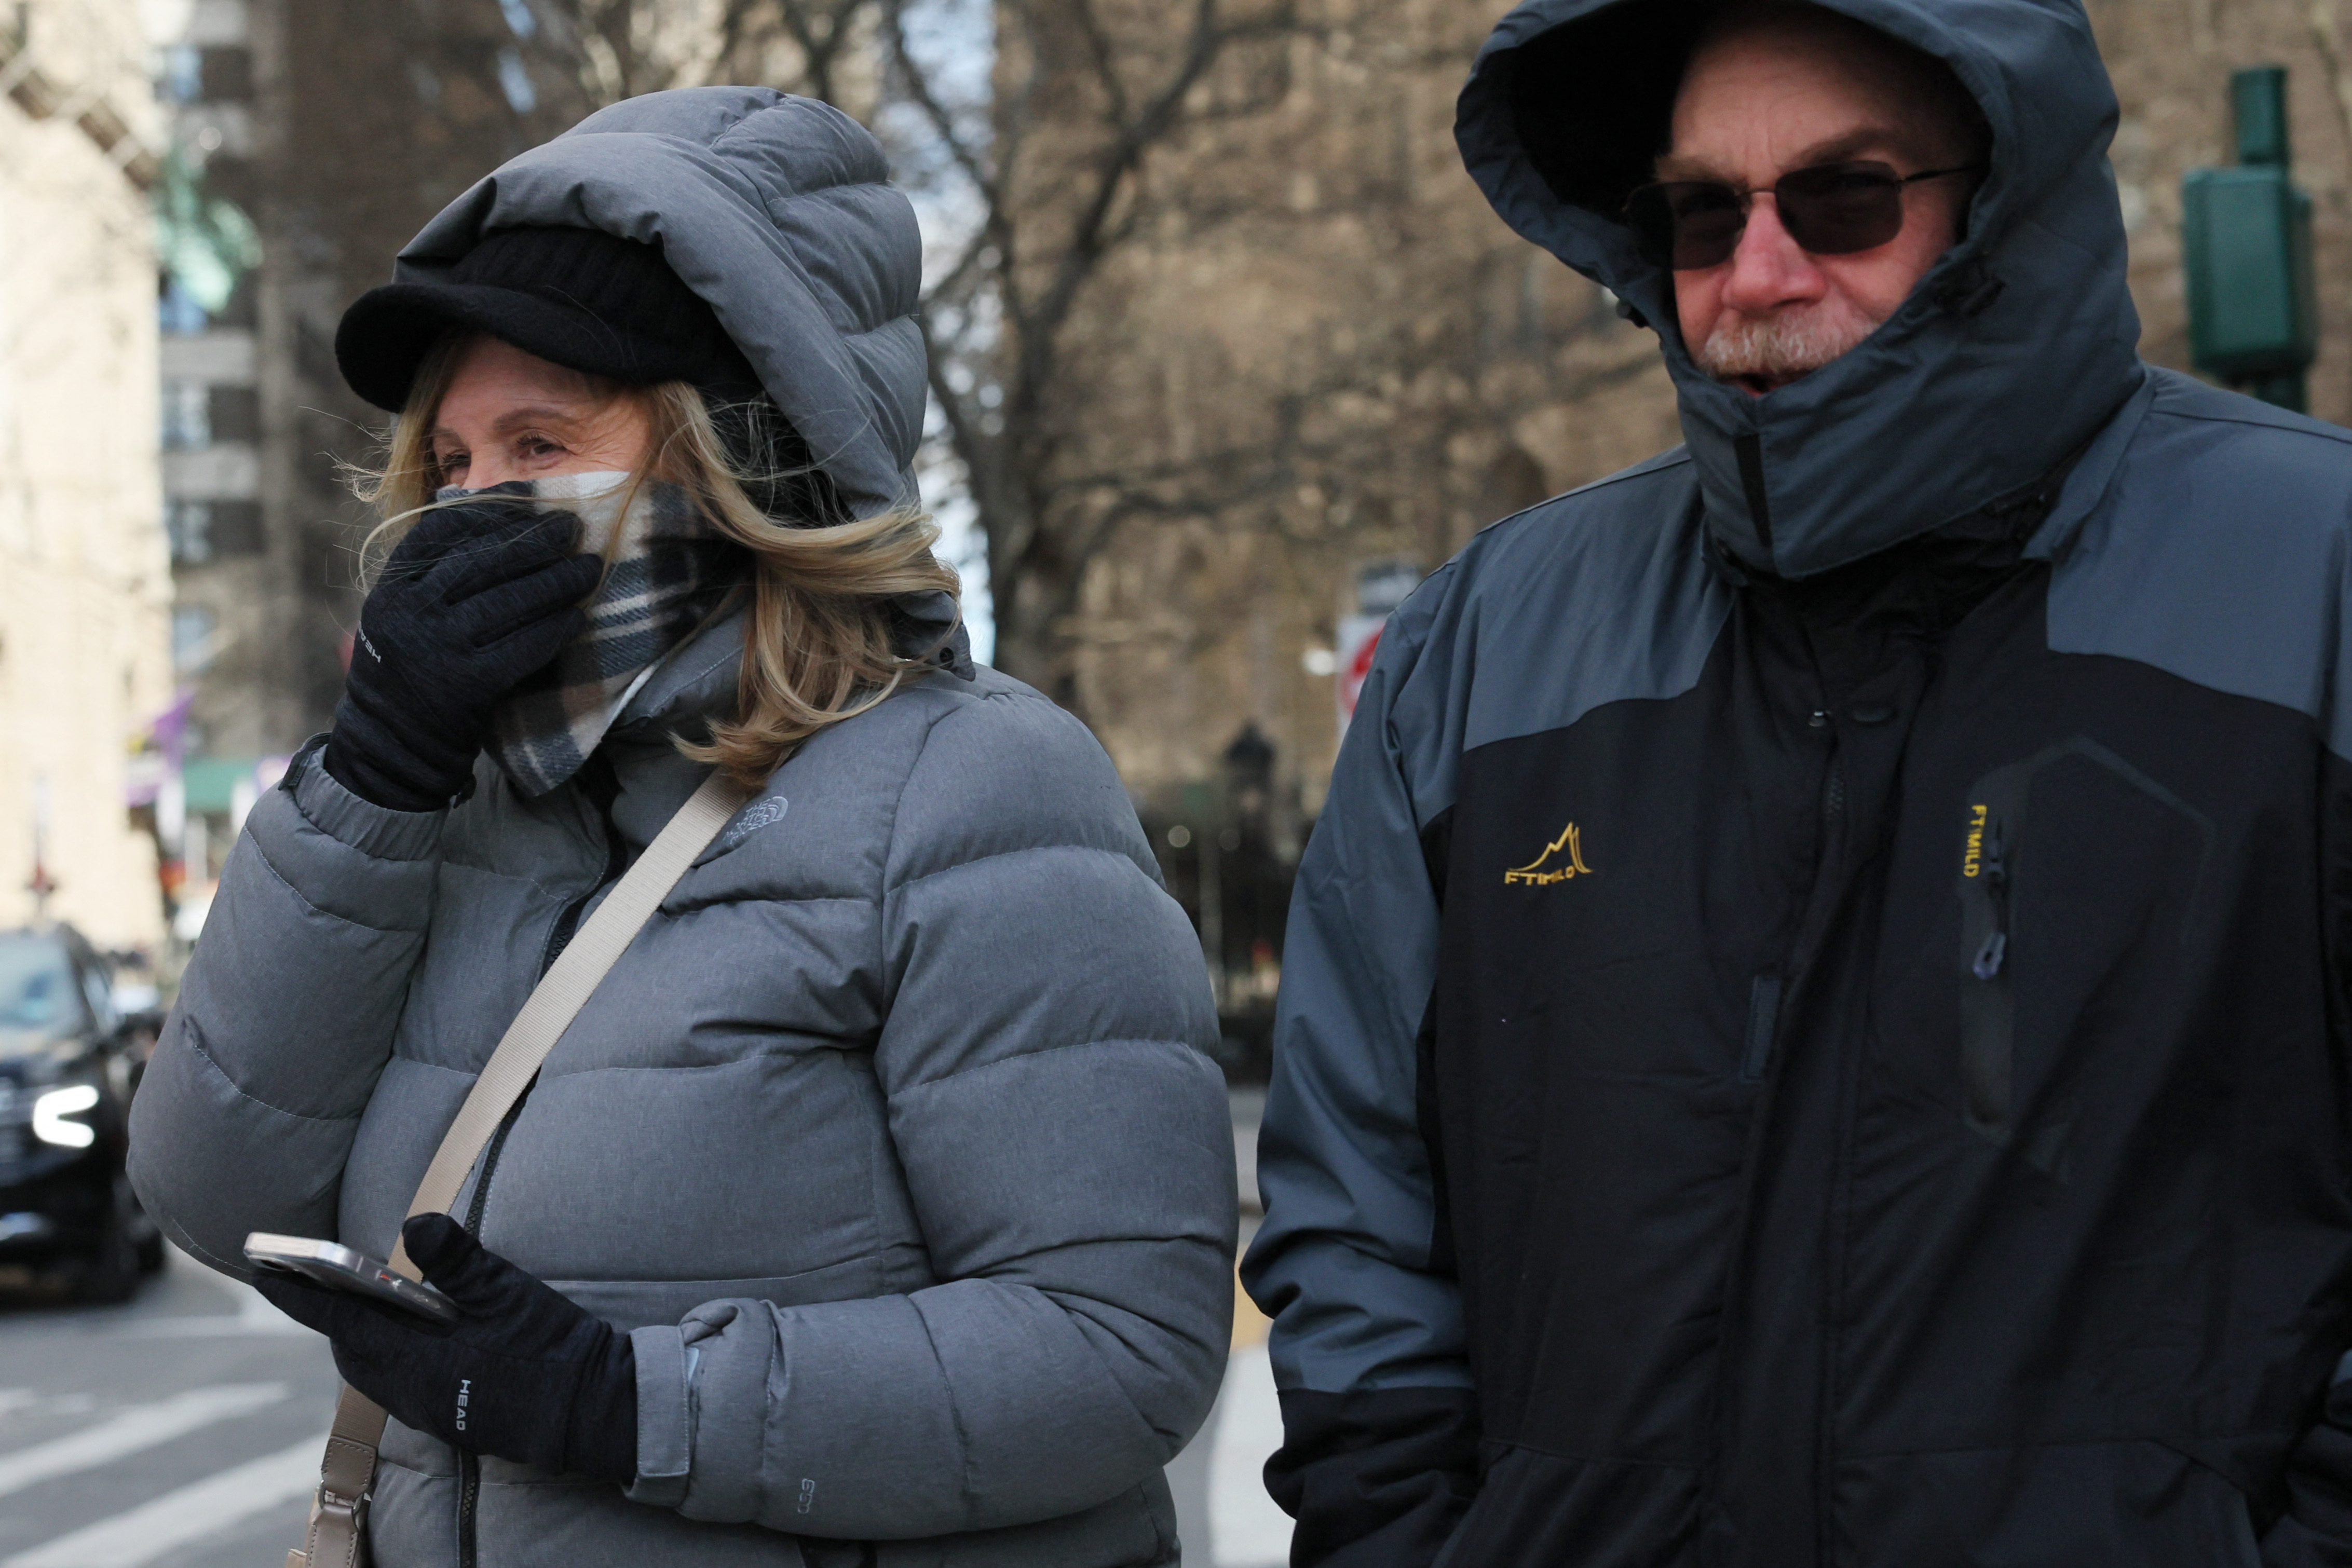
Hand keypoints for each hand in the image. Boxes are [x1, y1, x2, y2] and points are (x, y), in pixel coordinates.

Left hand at [253, 1213, 637, 1483]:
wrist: (591, 1410)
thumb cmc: (552, 1348)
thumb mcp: (508, 1292)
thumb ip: (458, 1258)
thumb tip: (413, 1224)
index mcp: (417, 1360)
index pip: (341, 1320)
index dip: (300, 1294)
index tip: (265, 1271)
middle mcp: (411, 1392)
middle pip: (352, 1348)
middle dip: (332, 1314)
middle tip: (316, 1279)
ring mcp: (429, 1409)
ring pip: (373, 1370)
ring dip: (362, 1335)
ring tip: (362, 1302)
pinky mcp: (449, 1418)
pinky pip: (398, 1384)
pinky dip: (390, 1354)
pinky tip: (414, 1335)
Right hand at [326, 491, 603, 809]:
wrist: (392, 744)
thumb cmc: (408, 668)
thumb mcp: (401, 614)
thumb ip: (430, 570)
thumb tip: (472, 502)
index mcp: (391, 590)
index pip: (440, 534)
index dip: (489, 513)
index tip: (529, 498)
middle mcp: (409, 614)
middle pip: (482, 563)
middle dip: (534, 542)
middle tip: (573, 527)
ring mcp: (438, 649)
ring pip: (507, 602)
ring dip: (556, 582)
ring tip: (589, 567)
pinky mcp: (468, 685)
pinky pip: (522, 648)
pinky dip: (553, 630)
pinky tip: (578, 617)